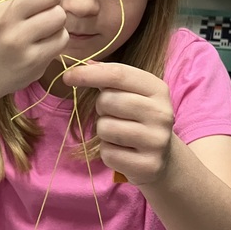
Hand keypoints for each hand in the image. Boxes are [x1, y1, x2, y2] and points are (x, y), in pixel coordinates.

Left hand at [63, 61, 175, 184]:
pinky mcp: (148, 165)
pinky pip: (108, 154)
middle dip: (101, 108)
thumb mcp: (131, 93)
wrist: (163, 157)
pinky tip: (123, 151)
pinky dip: (108, 153)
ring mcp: (157, 140)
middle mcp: (162, 113)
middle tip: (113, 115)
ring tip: (119, 134)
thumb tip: (83, 64)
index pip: (118, 74)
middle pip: (108, 101)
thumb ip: (109, 77)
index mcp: (157, 89)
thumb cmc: (138, 118)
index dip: (89, 74)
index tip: (67, 76)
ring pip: (105, 128)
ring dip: (104, 132)